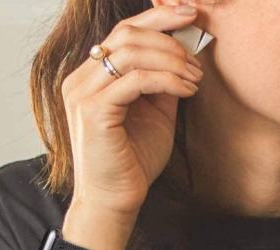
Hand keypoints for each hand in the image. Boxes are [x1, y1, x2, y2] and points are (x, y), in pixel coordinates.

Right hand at [61, 2, 204, 223]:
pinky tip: (188, 90)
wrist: (115, 201)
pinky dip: (167, 80)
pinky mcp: (94, 111)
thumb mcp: (155, 114)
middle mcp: (81, 79)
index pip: (123, 32)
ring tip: (195, 77)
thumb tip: (184, 54)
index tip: (190, 14)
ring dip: (172, 60)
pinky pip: (136, 80)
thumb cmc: (133, 163)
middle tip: (198, 59)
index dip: (158, 19)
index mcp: (91, 76)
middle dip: (169, 39)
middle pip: (127, 34)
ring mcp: (83, 93)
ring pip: (131, 51)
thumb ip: (162, 83)